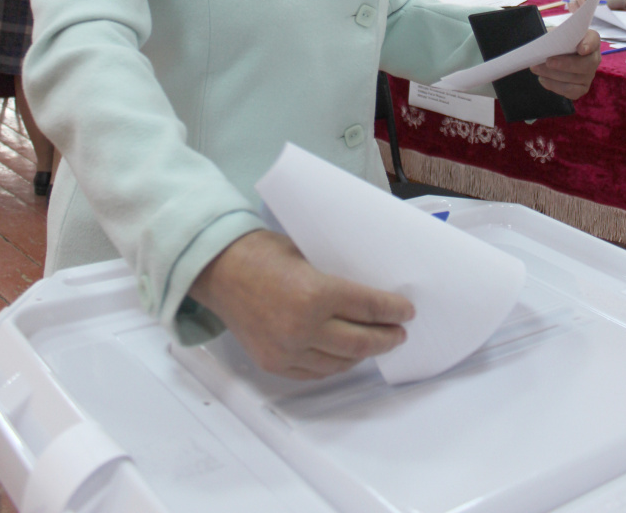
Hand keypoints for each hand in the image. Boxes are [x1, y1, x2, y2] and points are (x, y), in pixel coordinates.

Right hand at [189, 229, 414, 379]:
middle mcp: (302, 326)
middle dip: (386, 337)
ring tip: (374, 344)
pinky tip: (344, 356)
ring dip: (361, 354)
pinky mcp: (273, 362)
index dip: (392, 310)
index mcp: (314, 293)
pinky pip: (313, 373)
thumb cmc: (261, 253)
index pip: (368, 307)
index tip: (406, 311)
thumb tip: (367, 292)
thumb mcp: (307, 254)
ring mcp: (286, 349)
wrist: (218, 269)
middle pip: (359, 341)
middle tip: (399, 332)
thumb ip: (334, 278)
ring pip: (339, 362)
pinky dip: (334, 365)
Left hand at [530, 29, 600, 99]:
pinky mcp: (582, 88)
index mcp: (590, 39)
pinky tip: (543, 79)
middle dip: (566, 64)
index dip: (589, 44)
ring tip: (537, 69)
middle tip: (548, 62)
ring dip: (554, 75)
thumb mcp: (555, 34)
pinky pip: (571, 91)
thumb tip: (544, 42)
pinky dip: (555, 86)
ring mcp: (589, 75)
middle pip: (587, 64)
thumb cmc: (557, 41)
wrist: (555, 54)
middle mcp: (594, 58)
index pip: (594, 40)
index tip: (581, 49)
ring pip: (576, 79)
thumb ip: (554, 36)